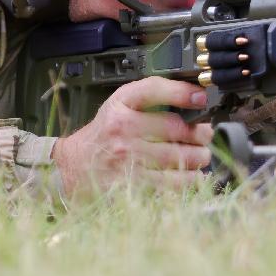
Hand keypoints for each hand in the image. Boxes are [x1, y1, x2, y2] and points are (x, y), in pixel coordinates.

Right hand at [51, 77, 212, 197]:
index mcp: (121, 106)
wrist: (71, 168)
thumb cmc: (104, 134)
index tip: (202, 97)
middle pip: (178, 129)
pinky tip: (192, 174)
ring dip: (200, 157)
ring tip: (200, 155)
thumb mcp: (120, 105)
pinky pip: (175, 183)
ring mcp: (127, 160)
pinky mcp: (133, 186)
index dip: (183, 92)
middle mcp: (123, 130)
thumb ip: (153, 95)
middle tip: (204, 136)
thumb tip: (195, 95)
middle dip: (201, 133)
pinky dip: (191, 179)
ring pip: (181, 157)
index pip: (155, 90)